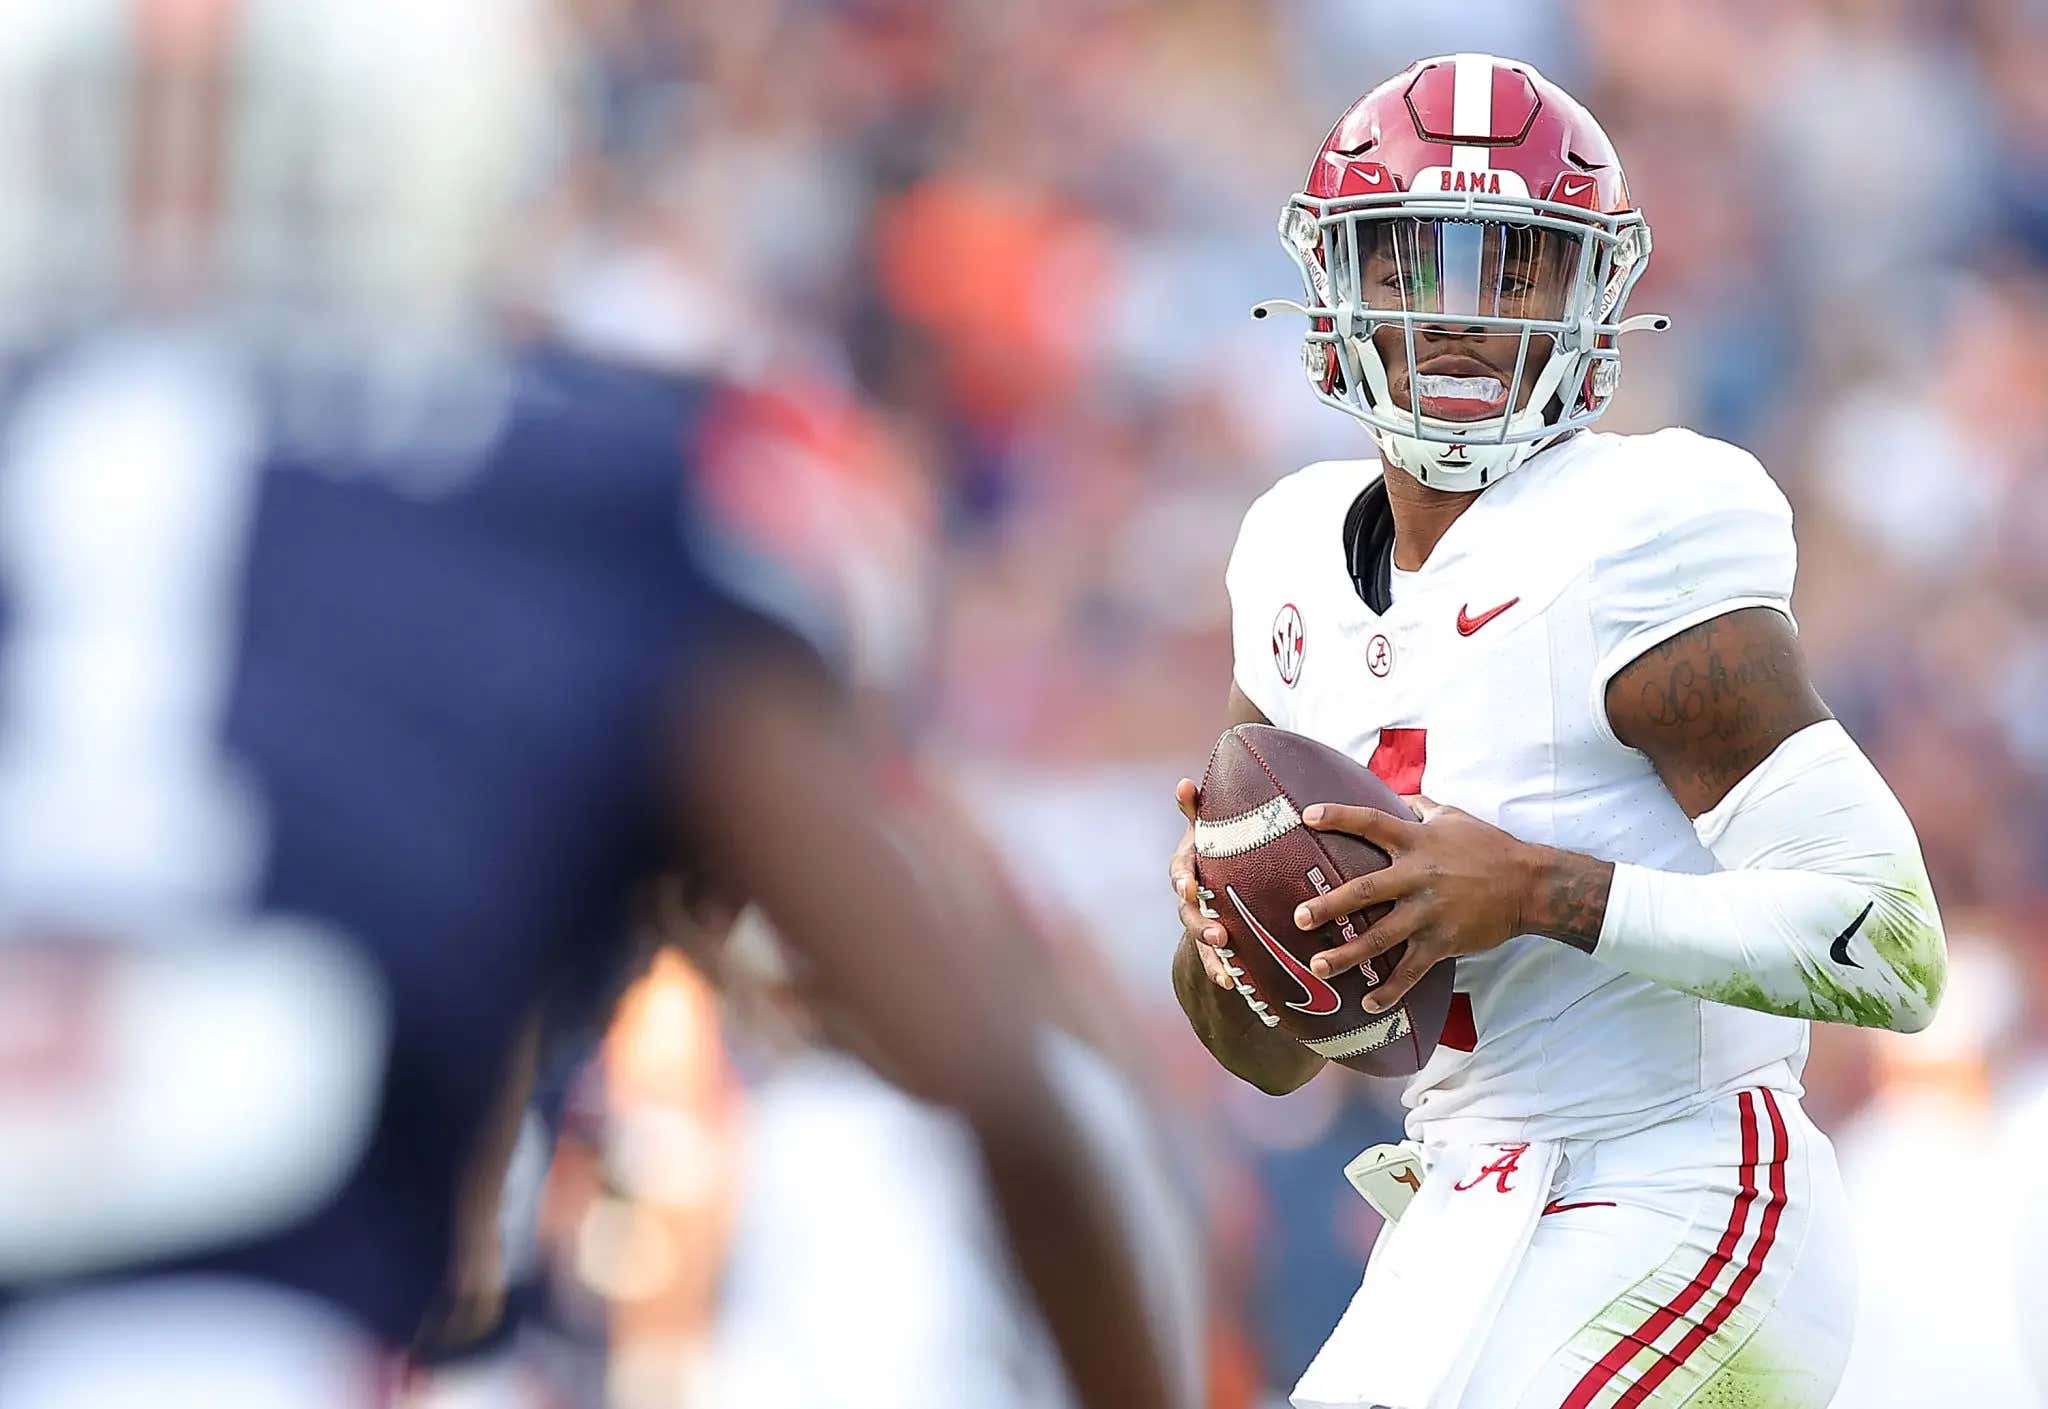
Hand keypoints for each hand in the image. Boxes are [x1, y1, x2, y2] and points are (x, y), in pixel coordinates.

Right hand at [1169, 778, 1235, 990]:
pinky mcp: (1216, 942)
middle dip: (1202, 925)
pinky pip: (1215, 959)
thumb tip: (1185, 783)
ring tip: (1228, 966)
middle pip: (1189, 913)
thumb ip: (1196, 810)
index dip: (1182, 880)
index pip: (1179, 872)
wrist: (1221, 880)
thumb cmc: (1216, 846)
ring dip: (1212, 953)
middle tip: (1220, 933)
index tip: (1189, 886)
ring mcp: (1202, 921)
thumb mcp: (1209, 827)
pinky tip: (1233, 983)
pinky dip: (1221, 971)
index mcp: (1188, 867)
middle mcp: (1191, 898)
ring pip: (1201, 940)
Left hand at [1289, 796, 1545, 1012]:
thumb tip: (1402, 796)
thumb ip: (1423, 808)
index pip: (1372, 823)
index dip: (1339, 817)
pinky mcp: (1443, 942)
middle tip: (1299, 918)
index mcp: (1417, 842)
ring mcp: (1429, 913)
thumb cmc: (1490, 847)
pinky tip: (1369, 1004)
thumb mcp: (1455, 817)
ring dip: (1348, 954)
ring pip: (1381, 937)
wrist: (1529, 884)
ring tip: (1319, 967)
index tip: (1307, 816)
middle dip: (1329, 905)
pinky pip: (1411, 971)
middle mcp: (1418, 877)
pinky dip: (1390, 990)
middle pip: (1365, 891)